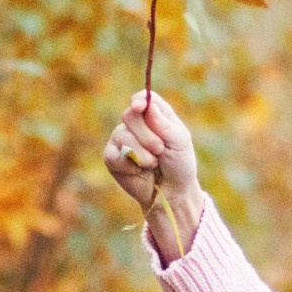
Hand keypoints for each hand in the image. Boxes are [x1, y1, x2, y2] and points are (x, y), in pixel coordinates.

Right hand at [102, 89, 203, 259]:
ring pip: (122, 135)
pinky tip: (138, 171)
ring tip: (153, 164)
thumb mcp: (179, 142)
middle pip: (130, 115)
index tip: (139, 107)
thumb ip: (164, 124)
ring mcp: (121, 139)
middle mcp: (136, 124)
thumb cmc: (179, 165)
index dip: (139, 101)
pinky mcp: (112, 157)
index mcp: (155, 115)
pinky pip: (114, 154)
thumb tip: (146, 106)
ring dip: (141, 153)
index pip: (143, 98)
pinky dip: (129, 164)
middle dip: (146, 135)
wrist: (171, 192)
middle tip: (160, 150)